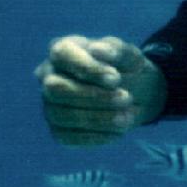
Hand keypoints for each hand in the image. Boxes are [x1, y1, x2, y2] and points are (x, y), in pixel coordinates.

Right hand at [36, 35, 166, 146]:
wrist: (137, 95)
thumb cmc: (127, 69)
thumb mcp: (130, 55)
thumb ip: (116, 50)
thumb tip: (97, 50)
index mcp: (63, 50)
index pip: (62, 54)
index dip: (87, 68)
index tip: (116, 78)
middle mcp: (49, 77)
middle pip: (55, 88)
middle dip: (92, 96)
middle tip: (126, 98)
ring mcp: (50, 104)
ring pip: (60, 115)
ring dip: (97, 118)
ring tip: (126, 118)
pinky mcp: (58, 129)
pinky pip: (67, 137)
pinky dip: (96, 136)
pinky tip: (119, 131)